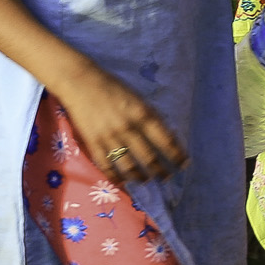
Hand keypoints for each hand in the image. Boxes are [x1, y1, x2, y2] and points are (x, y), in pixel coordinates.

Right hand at [54, 67, 187, 186]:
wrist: (80, 82)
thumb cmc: (113, 87)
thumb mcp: (139, 99)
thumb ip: (150, 118)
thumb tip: (164, 137)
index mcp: (143, 114)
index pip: (166, 140)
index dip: (177, 155)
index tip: (184, 164)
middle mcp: (128, 128)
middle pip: (149, 157)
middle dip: (161, 171)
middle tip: (167, 178)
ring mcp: (109, 137)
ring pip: (129, 166)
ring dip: (140, 177)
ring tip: (147, 181)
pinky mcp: (92, 142)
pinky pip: (106, 165)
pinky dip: (116, 177)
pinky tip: (123, 182)